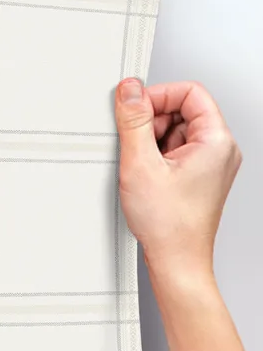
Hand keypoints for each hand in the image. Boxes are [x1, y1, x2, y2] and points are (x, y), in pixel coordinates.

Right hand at [114, 77, 241, 279]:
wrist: (176, 260)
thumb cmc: (168, 224)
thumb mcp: (141, 164)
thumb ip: (134, 121)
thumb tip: (130, 90)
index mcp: (216, 140)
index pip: (190, 93)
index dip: (158, 95)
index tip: (133, 108)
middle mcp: (219, 150)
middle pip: (183, 111)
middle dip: (152, 122)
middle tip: (133, 144)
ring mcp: (210, 165)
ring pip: (177, 132)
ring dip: (152, 143)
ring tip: (141, 168)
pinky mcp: (198, 178)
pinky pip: (175, 153)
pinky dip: (155, 159)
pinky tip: (145, 178)